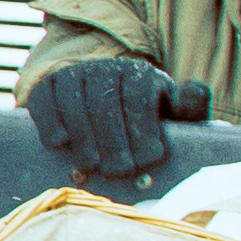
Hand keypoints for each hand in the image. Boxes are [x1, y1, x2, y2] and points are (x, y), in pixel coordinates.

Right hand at [26, 58, 213, 189]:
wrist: (98, 98)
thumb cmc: (141, 117)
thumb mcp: (170, 112)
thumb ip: (187, 107)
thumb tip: (195, 93)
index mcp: (140, 74)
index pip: (139, 96)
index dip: (143, 129)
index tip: (148, 160)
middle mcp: (106, 67)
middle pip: (105, 104)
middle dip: (113, 142)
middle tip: (118, 172)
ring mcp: (75, 74)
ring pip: (75, 104)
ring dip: (83, 139)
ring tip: (90, 168)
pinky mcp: (47, 83)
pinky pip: (45, 100)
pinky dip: (50, 122)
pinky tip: (60, 143)